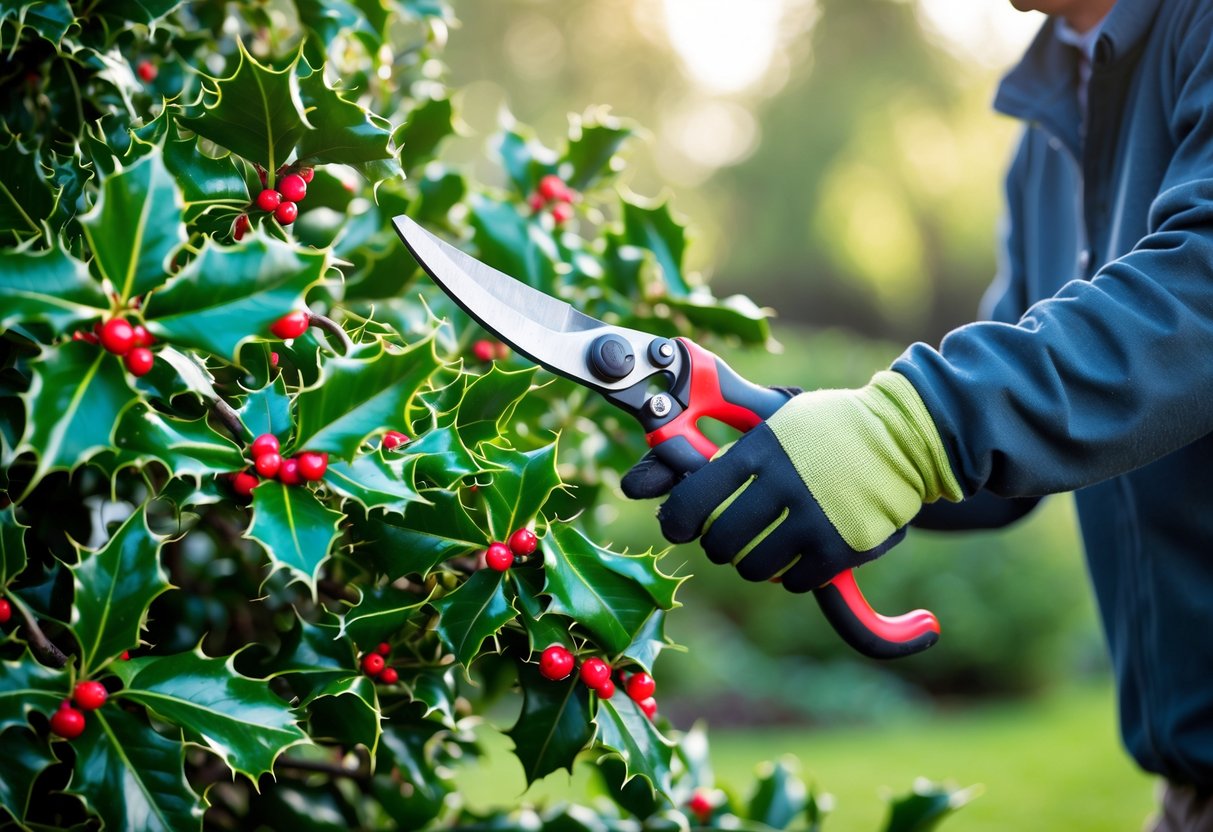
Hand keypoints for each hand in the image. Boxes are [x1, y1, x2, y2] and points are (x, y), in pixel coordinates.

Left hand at [622, 371, 962, 590]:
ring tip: (766, 543)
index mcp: (760, 449)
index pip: (694, 497)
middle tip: (728, 536)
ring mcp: (813, 518)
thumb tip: (659, 452)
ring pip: (753, 567)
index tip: (679, 525)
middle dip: (718, 543)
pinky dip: (791, 575)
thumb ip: (725, 439)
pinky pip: (794, 581)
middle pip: (719, 541)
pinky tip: (801, 553)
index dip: (677, 519)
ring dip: (753, 563)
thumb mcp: (775, 420)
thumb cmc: (827, 429)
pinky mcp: (841, 548)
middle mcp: (782, 484)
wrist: (906, 437)